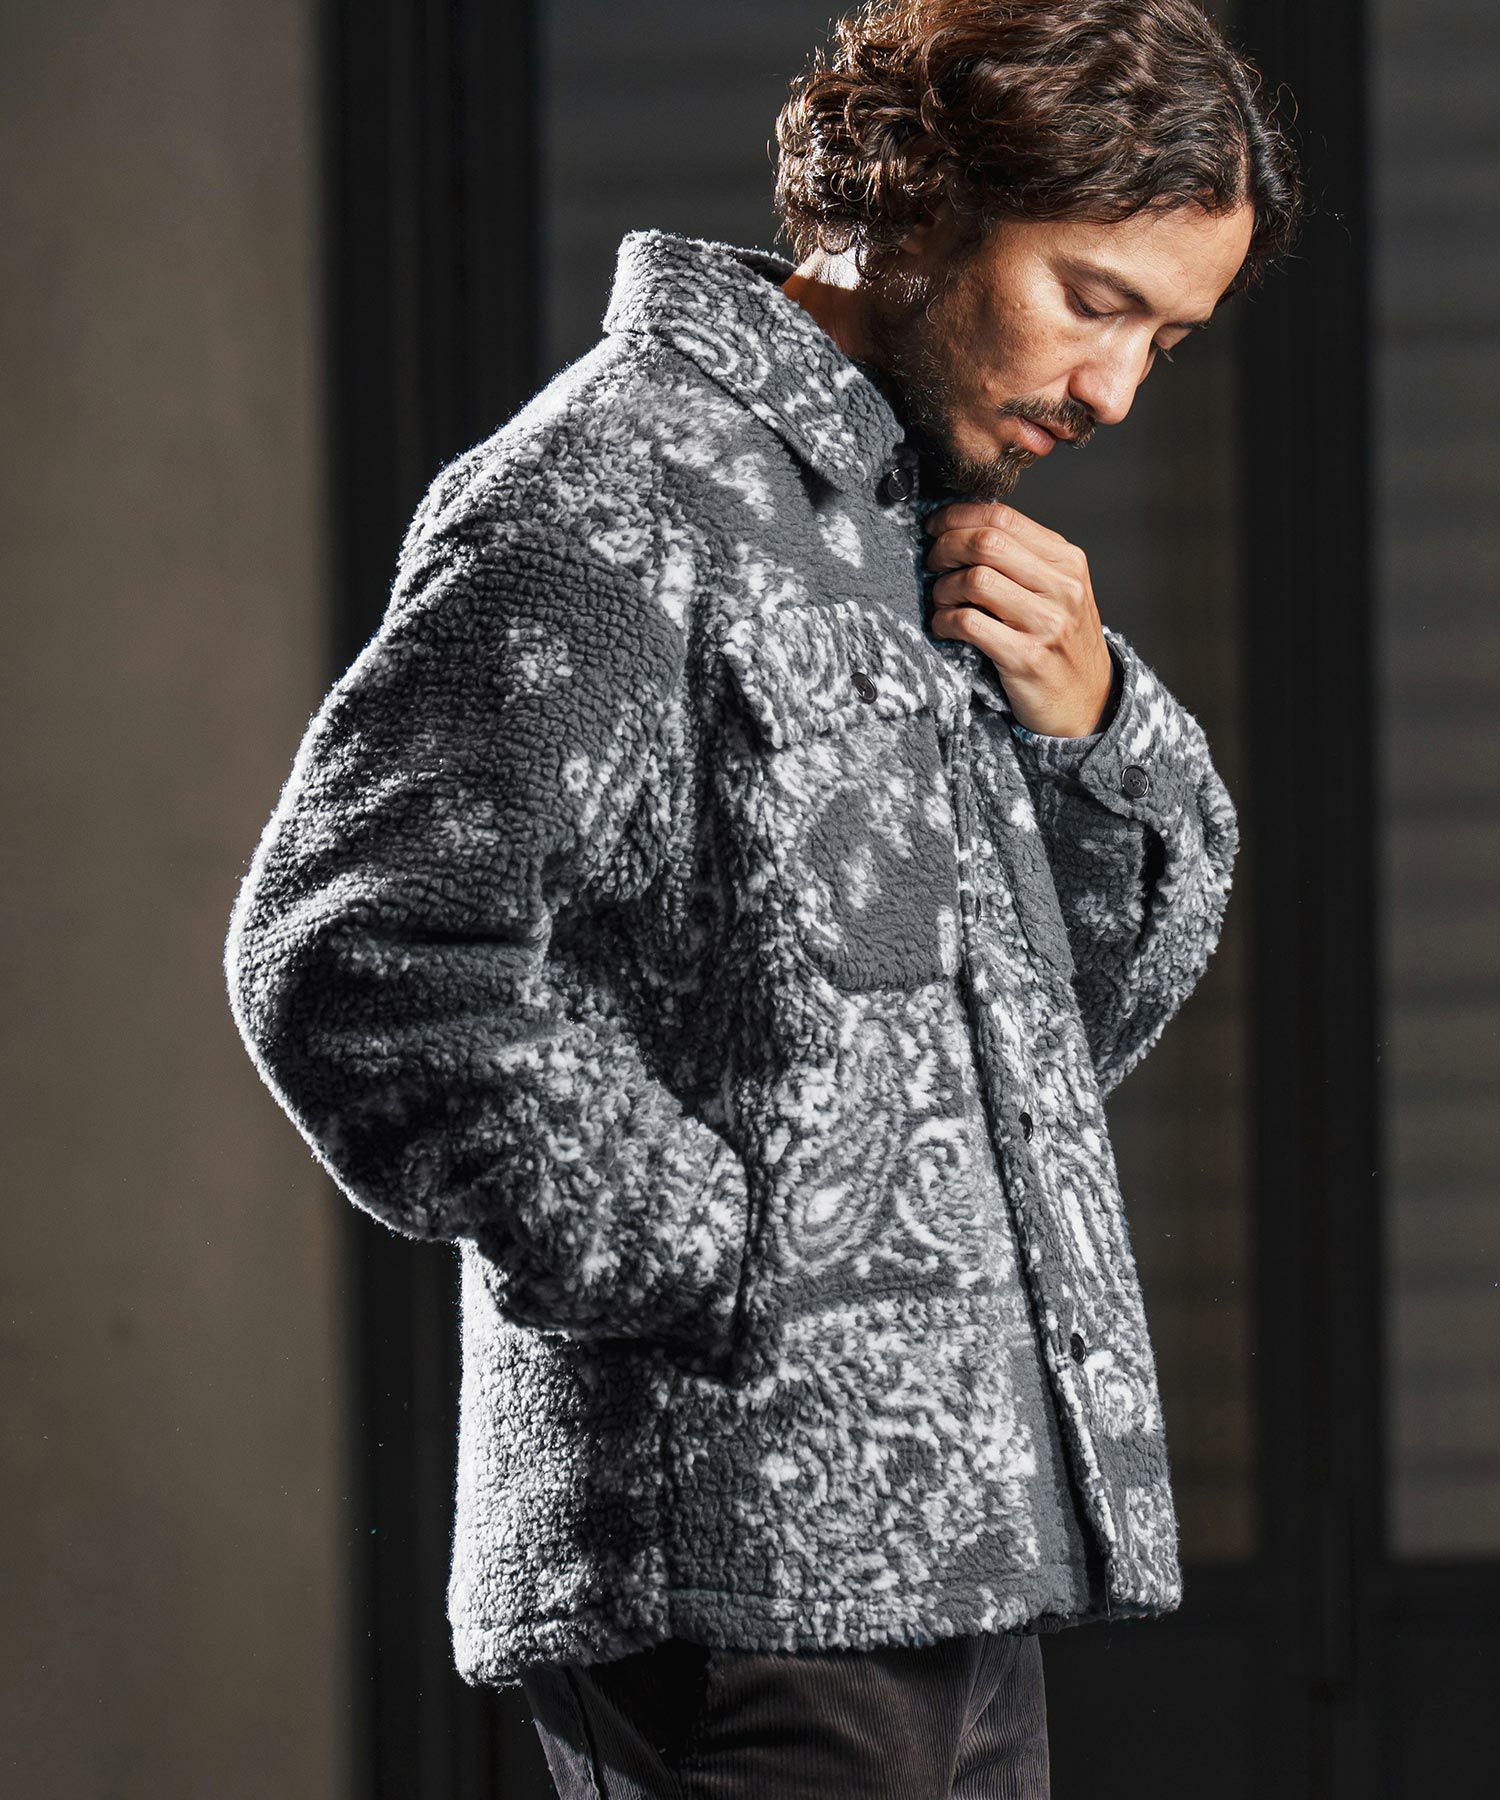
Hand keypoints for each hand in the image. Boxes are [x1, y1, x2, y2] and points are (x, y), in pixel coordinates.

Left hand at [924, 502, 1114, 737]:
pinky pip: (968, 623)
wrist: (1088, 702)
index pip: (1003, 517)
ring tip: (942, 600)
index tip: (934, 526)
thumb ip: (1022, 559)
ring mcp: (1047, 623)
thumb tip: (962, 528)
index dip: (958, 516)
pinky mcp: (1026, 657)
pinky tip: (944, 627)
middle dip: (946, 547)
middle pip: (987, 543)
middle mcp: (1062, 587)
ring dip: (944, 588)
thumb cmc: (1061, 641)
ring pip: (975, 580)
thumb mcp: (1057, 591)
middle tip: (933, 563)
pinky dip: (944, 621)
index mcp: (1067, 560)